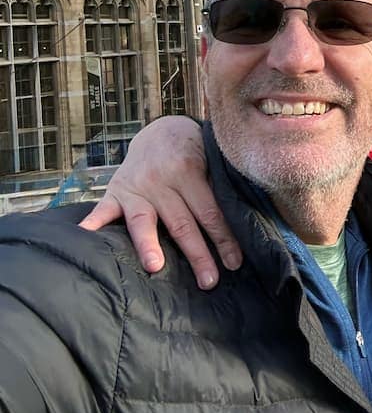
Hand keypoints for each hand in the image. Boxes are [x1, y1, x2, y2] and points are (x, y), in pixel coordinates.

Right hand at [78, 116, 242, 289]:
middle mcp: (161, 181)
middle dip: (197, 254)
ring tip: (155, 266)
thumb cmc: (195, 153)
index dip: (223, 239)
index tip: (234, 263)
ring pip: (143, 221)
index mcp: (189, 172)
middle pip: (181, 223)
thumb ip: (218, 189)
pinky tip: (86, 236)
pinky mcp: (114, 191)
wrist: (162, 130)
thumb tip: (245, 223)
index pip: (210, 213)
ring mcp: (135, 187)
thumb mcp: (211, 161)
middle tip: (210, 281)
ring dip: (148, 244)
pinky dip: (94, 222)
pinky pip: (102, 209)